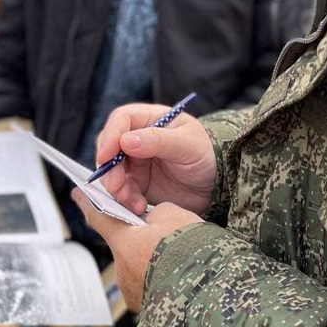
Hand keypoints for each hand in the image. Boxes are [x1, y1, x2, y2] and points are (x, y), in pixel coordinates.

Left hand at [71, 189, 201, 310]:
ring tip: (178, 258)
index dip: (88, 203)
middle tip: (164, 234)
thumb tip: (154, 220)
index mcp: (125, 243)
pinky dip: (159, 278)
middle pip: (124, 244)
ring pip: (138, 266)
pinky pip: (148, 285)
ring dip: (151, 260)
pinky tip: (177, 275)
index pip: (99, 217)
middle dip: (139, 238)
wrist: (208, 294)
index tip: (78, 194)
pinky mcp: (145, 307)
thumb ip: (158, 212)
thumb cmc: (193, 254)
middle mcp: (123, 270)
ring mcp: (133, 291)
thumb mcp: (177, 217)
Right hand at [93, 103, 216, 216]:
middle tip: (115, 186)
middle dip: (109, 168)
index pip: (121, 120)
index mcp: (150, 119)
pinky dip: (126, 200)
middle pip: (110, 148)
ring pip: (113, 172)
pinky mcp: (139, 184)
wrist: (219, 183)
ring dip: (116, 187)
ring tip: (130, 201)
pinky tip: (139, 207)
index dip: (110, 136)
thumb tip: (125, 140)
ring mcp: (137, 162)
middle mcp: (139, 139)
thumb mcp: (187, 144)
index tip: (106, 156)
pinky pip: (123, 191)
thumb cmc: (207, 153)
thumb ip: (158, 140)